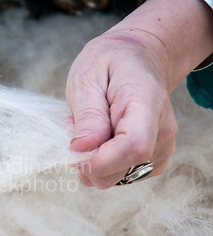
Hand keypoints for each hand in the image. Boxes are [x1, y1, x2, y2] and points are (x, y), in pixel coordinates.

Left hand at [66, 0, 211, 188]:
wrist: (136, 58)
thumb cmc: (109, 63)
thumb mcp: (87, 77)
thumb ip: (88, 114)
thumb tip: (82, 148)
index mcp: (146, 103)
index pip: (134, 147)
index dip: (100, 160)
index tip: (74, 149)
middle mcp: (161, 130)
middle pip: (122, 170)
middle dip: (87, 160)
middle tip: (74, 128)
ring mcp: (160, 147)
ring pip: (116, 177)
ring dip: (92, 160)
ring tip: (89, 127)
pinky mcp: (152, 159)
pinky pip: (119, 175)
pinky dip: (102, 163)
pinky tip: (99, 139)